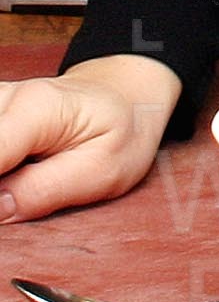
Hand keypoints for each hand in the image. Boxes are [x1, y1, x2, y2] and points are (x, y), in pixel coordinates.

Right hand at [0, 56, 182, 222]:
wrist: (122, 99)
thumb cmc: (117, 134)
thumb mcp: (102, 170)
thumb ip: (42, 192)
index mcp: (37, 108)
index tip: (5, 203)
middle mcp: (5, 98)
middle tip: (22, 196)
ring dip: (0, 177)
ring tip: (22, 185)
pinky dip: (1, 165)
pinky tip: (10, 177)